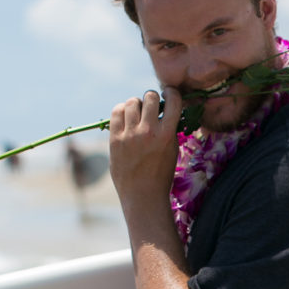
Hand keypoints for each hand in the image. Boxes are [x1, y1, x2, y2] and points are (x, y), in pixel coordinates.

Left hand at [109, 85, 182, 206]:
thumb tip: (163, 110)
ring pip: (131, 102)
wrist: (143, 195)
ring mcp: (130, 135)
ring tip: (137, 113)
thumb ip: (168, 129)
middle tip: (151, 107)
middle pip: (149, 97)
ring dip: (136, 104)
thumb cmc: (161, 174)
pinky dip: (122, 110)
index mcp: (167, 134)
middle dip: (151, 99)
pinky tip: (125, 117)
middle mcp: (148, 131)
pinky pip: (116, 112)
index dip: (171, 93)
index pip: (173, 100)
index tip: (169, 95)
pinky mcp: (115, 139)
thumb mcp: (172, 150)